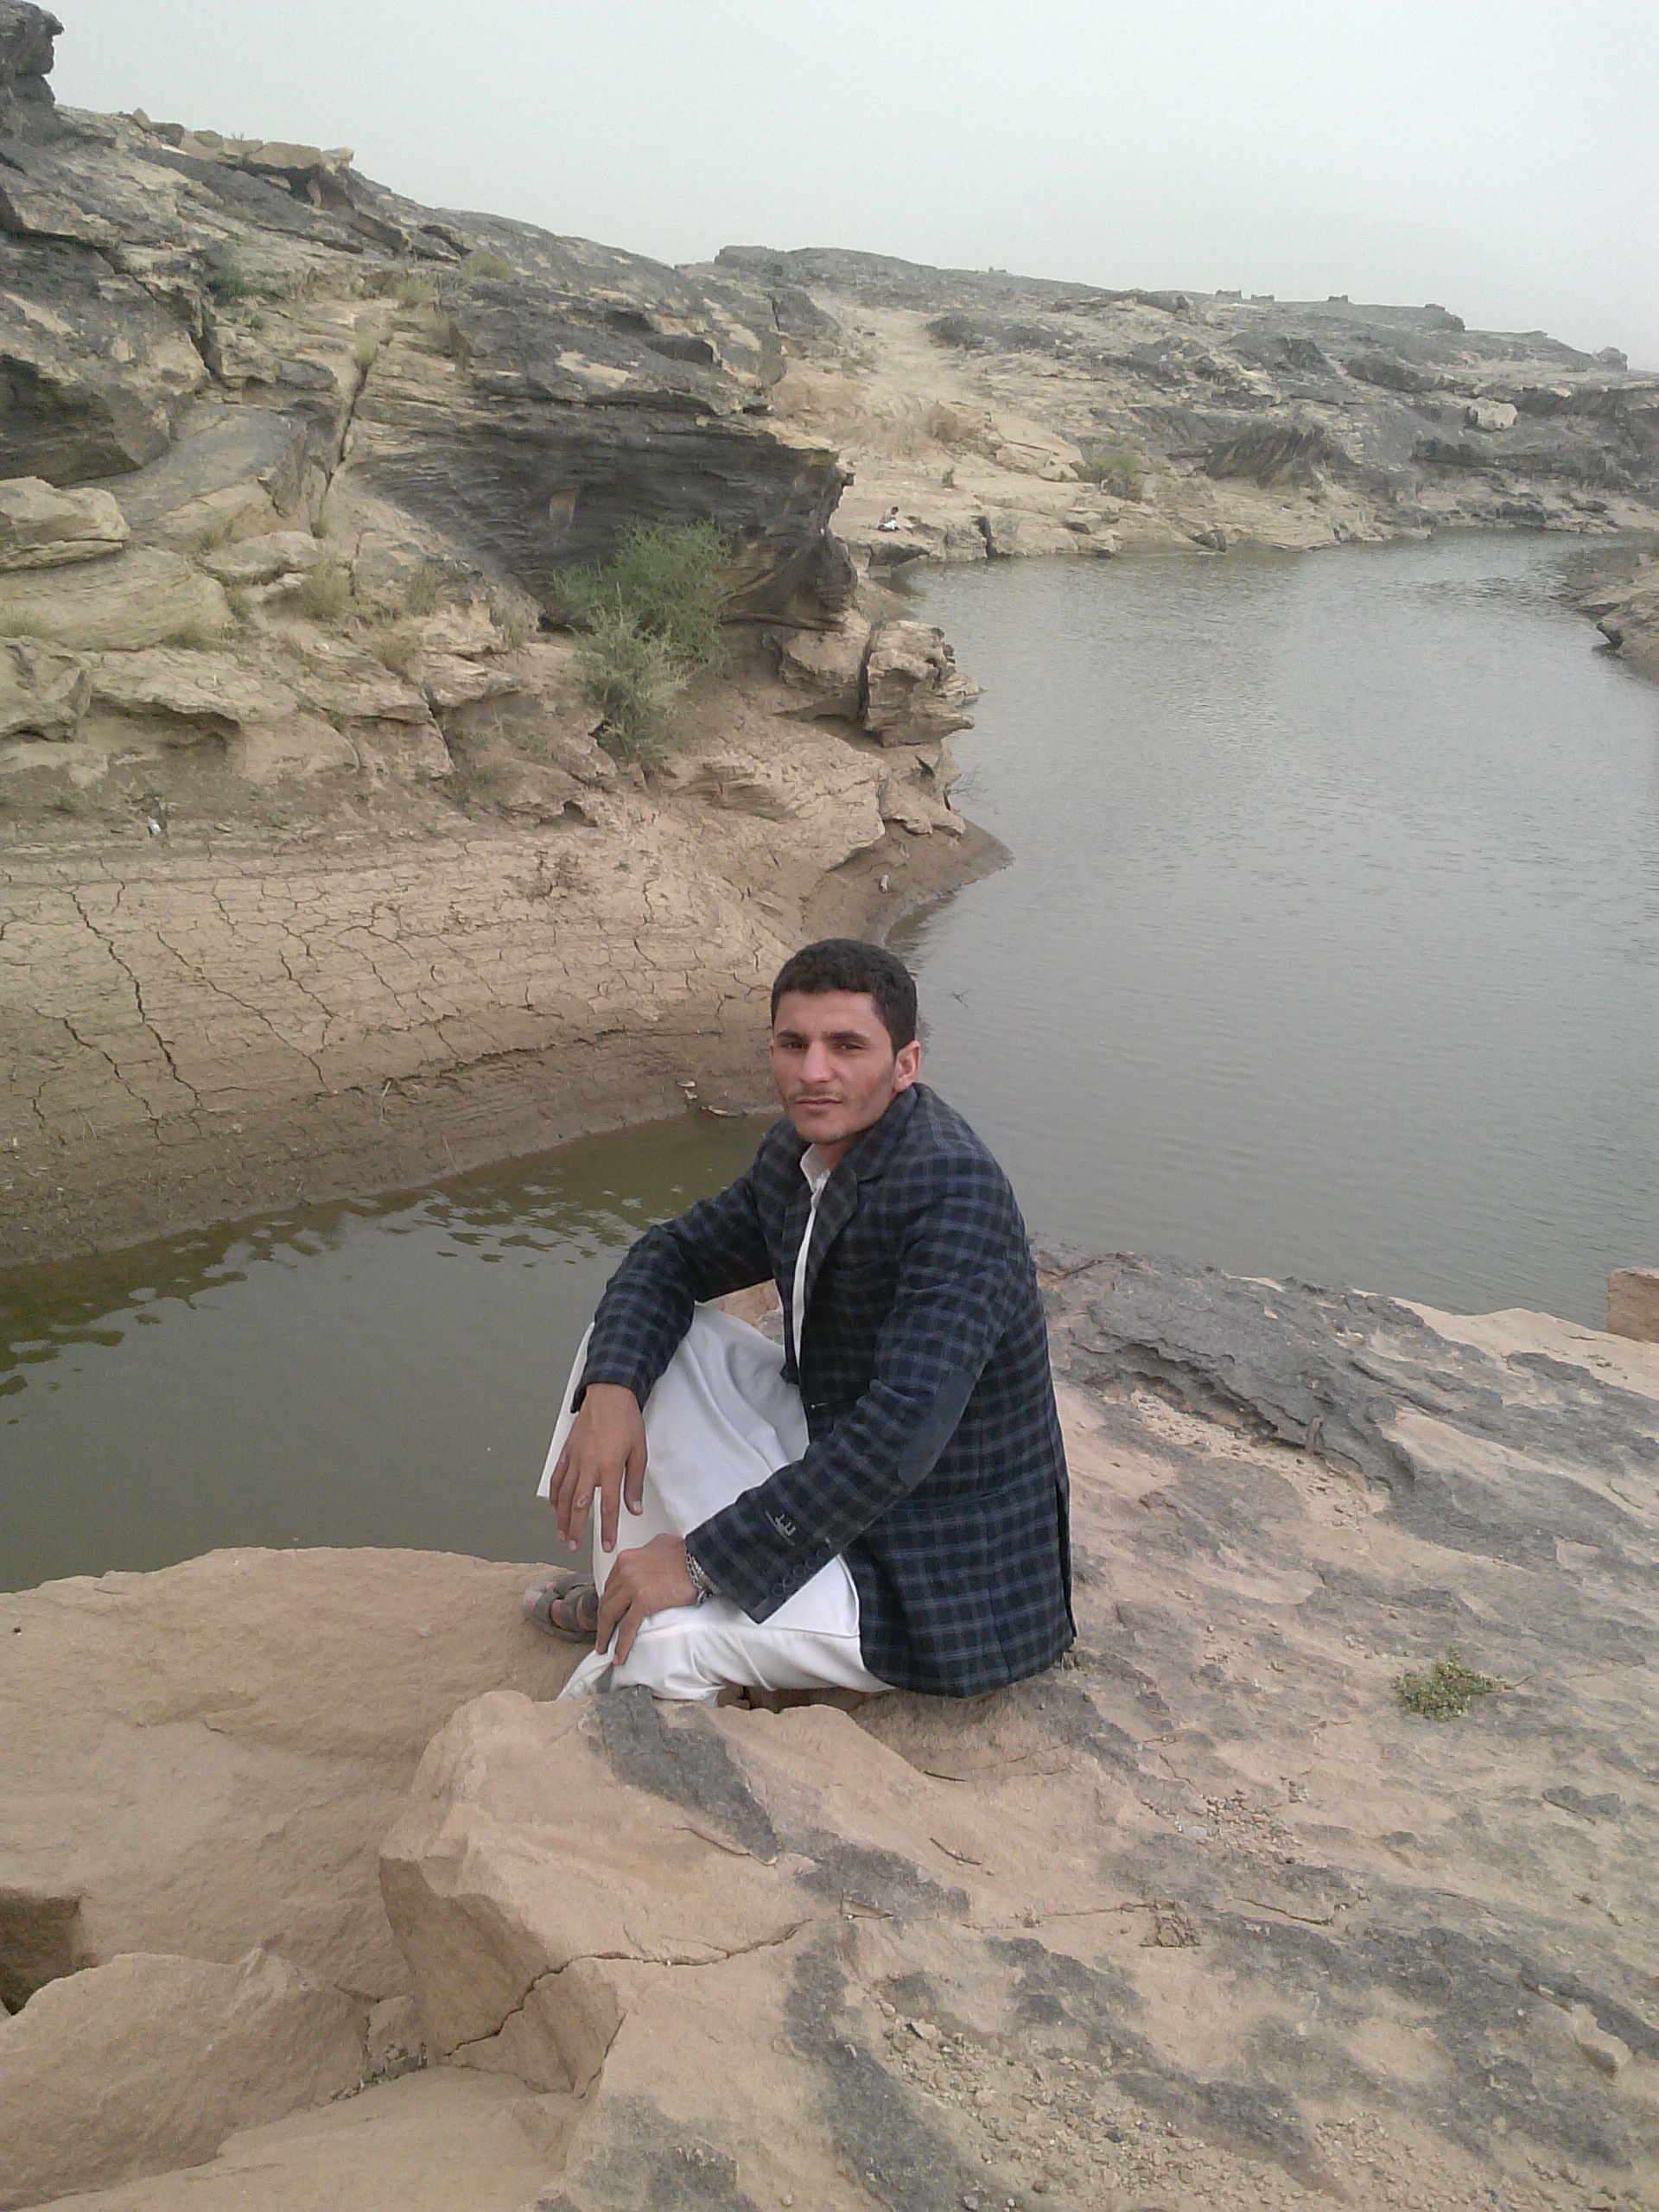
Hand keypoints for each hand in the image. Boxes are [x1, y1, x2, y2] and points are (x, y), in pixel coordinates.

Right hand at [551, 1384, 646, 1552]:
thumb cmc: (627, 1422)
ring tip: (562, 1534)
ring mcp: (575, 1459)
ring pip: (564, 1494)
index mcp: (610, 1467)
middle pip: (579, 1505)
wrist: (609, 1396)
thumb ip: (634, 1483)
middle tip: (573, 1547)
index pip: (608, 1505)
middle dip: (576, 1528)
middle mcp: (589, 1466)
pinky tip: (554, 1507)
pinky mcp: (567, 1452)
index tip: (607, 1545)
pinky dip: (555, 1494)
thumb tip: (634, 1509)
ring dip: (562, 1517)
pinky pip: (558, 1477)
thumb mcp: (639, 1452)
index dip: (608, 1528)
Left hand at [596, 1533, 698, 1664]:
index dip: (607, 1603)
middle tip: (603, 1634)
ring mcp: (632, 1587)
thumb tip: (647, 1560)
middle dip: (602, 1621)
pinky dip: (621, 1643)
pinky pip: (627, 1627)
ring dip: (605, 1634)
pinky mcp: (643, 1602)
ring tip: (604, 1647)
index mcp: (626, 1560)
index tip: (608, 1614)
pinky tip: (619, 1654)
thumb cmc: (685, 1553)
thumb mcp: (658, 1545)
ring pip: (610, 1615)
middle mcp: (625, 1572)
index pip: (609, 1586)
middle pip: (605, 1601)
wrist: (699, 1559)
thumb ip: (646, 1554)